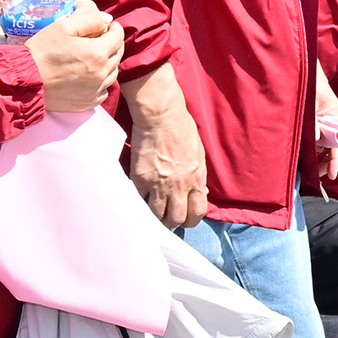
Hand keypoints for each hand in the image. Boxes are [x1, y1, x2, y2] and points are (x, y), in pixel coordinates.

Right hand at [28, 0, 123, 113]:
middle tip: (99, 38)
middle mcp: (102, 73)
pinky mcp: (88, 102)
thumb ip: (88, 18)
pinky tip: (89, 75)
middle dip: (111, 43)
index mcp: (98, 53)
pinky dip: (101, 81)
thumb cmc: (42, 51)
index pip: (118, 36)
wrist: (24, 81)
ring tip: (93, 56)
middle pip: (118, 54)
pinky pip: (104, 89)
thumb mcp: (63, 26)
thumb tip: (105, 18)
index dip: (113, 27)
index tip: (105, 25)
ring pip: (113, 72)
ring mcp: (96, 90)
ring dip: (108, 62)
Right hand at [121, 60, 210, 227]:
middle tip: (166, 217)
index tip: (184, 218)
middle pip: (175, 219)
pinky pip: (139, 201)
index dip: (189, 220)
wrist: (161, 116)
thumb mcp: (199, 155)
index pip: (196, 213)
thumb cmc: (182, 130)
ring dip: (155, 216)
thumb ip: (198, 177)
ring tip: (152, 211)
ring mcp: (158, 183)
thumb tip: (198, 193)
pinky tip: (140, 199)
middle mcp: (179, 185)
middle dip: (171, 222)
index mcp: (196, 179)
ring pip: (156, 215)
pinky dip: (139, 203)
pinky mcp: (140, 178)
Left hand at [313, 61, 337, 181]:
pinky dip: (312, 145)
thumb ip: (312, 120)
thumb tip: (316, 139)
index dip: (335, 160)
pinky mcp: (316, 118)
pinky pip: (317, 135)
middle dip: (326, 161)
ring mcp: (324, 119)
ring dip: (318, 154)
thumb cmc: (308, 79)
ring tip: (310, 169)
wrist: (302, 65)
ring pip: (324, 142)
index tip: (332, 175)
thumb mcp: (310, 100)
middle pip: (333, 145)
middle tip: (318, 176)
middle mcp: (333, 119)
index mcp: (336, 115)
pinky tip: (305, 154)